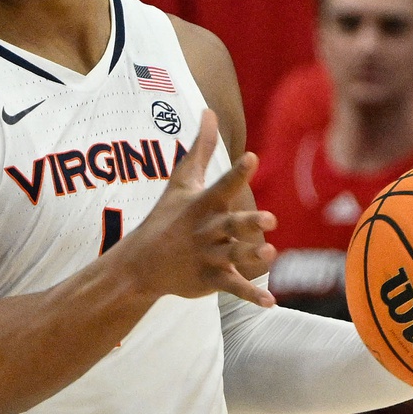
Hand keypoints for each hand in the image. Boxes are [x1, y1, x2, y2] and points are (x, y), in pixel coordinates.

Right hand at [115, 110, 275, 307]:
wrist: (141, 263)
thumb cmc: (166, 217)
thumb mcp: (181, 181)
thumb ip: (200, 148)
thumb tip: (209, 110)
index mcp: (203, 205)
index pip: (222, 185)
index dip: (237, 173)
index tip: (251, 158)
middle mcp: (207, 230)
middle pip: (232, 224)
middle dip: (249, 222)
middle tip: (269, 220)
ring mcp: (208, 255)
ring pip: (234, 255)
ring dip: (251, 256)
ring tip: (270, 255)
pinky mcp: (210, 278)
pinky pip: (234, 287)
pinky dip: (251, 296)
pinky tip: (270, 303)